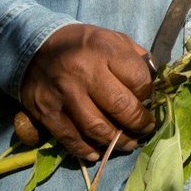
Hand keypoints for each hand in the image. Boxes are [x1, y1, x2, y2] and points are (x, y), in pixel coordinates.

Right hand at [19, 24, 154, 160]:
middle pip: (120, 107)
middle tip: (145, 129)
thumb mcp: (113, 38)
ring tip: (127, 144)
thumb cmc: (82, 45)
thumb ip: (136, 57)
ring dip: (117, 142)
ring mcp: (64, 93)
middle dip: (138, 123)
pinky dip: (86, 149)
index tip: (148, 102)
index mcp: (105, 49)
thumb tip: (156, 81)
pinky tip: (97, 152)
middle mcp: (84, 71)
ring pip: (97, 127)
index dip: (148, 95)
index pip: (138, 80)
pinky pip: (70, 137)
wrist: (33, 45)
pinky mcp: (47, 111)